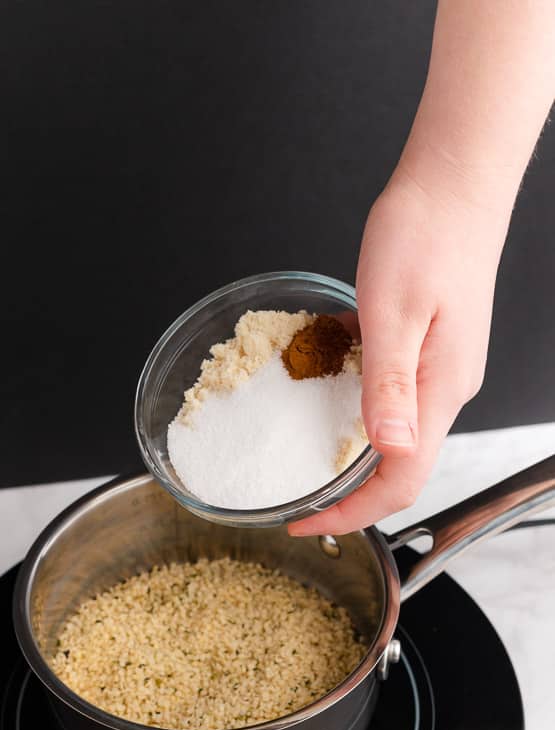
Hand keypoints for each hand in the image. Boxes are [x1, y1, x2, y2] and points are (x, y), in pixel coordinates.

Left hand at [290, 166, 509, 535]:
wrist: (454, 181)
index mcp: (440, 390)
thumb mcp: (393, 311)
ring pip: (391, 433)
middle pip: (397, 467)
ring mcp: (437, 369)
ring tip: (304, 455)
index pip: (400, 482)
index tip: (305, 524)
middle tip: (299, 499)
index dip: (351, 513)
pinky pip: (388, 394)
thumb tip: (390, 450)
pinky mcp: (425, 348)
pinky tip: (324, 387)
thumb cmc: (426, 233)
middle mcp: (443, 389)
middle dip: (346, 493)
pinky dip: (353, 403)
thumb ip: (389, 384)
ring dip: (347, 451)